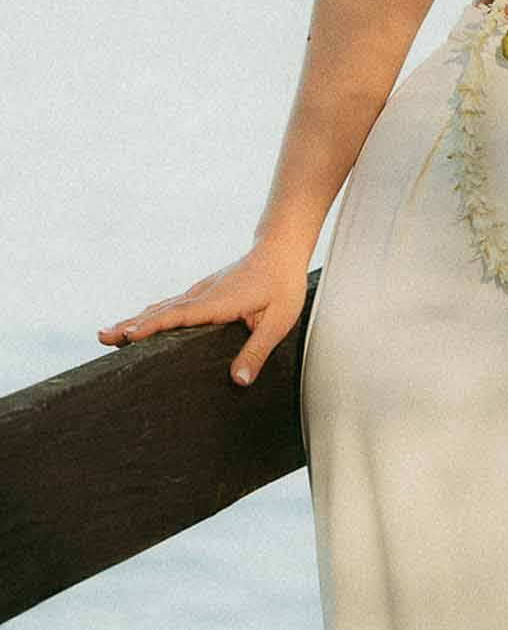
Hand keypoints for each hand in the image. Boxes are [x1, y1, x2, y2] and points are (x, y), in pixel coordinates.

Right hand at [97, 240, 310, 385]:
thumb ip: (257, 350)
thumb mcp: (278, 320)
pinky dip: (150, 314)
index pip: (178, 316)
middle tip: (101, 337)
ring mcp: (201, 291)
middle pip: (160, 311)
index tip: (127, 336)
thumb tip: (238, 381)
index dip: (152, 327)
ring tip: (108, 334)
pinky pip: (171, 304)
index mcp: (217, 302)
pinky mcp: (203, 291)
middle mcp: (202, 294)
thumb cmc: (283, 283)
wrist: (281, 247)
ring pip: (162, 307)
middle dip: (131, 325)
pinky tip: (141, 323)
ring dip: (136, 320)